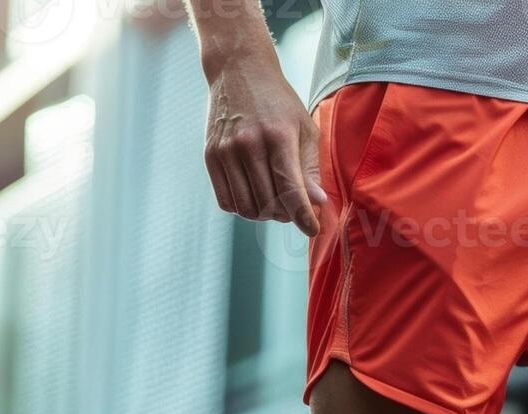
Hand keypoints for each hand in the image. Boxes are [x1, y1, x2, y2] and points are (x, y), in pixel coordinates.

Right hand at [204, 57, 326, 235]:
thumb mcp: (304, 127)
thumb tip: (317, 203)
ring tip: (274, 202)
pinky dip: (242, 208)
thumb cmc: (278, 102)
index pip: (291, 189)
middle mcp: (249, 144)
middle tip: (293, 207)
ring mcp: (226, 151)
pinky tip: (254, 195)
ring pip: (247, 208)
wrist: (238, 70)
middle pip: (269, 203)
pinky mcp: (210, 156)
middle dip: (286, 214)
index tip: (312, 229)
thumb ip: (310, 167)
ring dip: (264, 215)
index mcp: (278, 136)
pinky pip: (226, 201)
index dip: (303, 216)